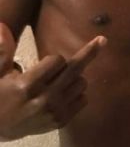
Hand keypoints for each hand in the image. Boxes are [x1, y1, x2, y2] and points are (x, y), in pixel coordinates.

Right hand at [0, 24, 106, 139]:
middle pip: (75, 70)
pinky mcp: (61, 121)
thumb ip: (3, 50)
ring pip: (81, 83)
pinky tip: (65, 91)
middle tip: (102, 40)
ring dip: (75, 76)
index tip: (45, 62)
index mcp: (28, 85)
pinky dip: (78, 92)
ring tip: (60, 79)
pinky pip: (83, 100)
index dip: (53, 58)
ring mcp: (55, 112)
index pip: (57, 61)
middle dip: (88, 53)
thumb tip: (3, 25)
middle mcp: (44, 99)